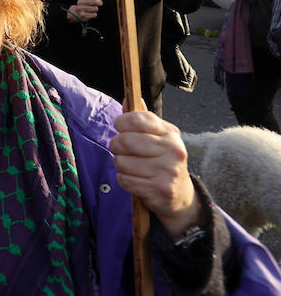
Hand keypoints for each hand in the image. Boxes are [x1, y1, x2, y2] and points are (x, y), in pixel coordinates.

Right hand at [66, 0, 107, 22]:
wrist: (75, 13)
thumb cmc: (85, 5)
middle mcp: (80, 2)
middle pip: (93, 1)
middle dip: (99, 2)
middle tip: (101, 3)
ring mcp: (80, 9)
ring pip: (95, 8)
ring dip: (96, 9)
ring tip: (93, 9)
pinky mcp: (82, 15)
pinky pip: (94, 14)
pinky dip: (94, 14)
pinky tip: (92, 13)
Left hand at [109, 110, 201, 236]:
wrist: (181, 196)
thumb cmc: (162, 162)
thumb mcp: (157, 138)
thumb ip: (142, 120)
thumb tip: (128, 99)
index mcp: (170, 133)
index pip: (138, 118)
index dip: (121, 122)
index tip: (121, 129)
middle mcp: (173, 150)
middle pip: (124, 141)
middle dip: (116, 146)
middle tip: (121, 151)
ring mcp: (168, 171)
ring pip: (121, 162)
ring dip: (120, 166)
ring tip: (132, 168)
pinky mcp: (160, 189)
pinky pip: (125, 180)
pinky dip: (124, 180)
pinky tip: (136, 180)